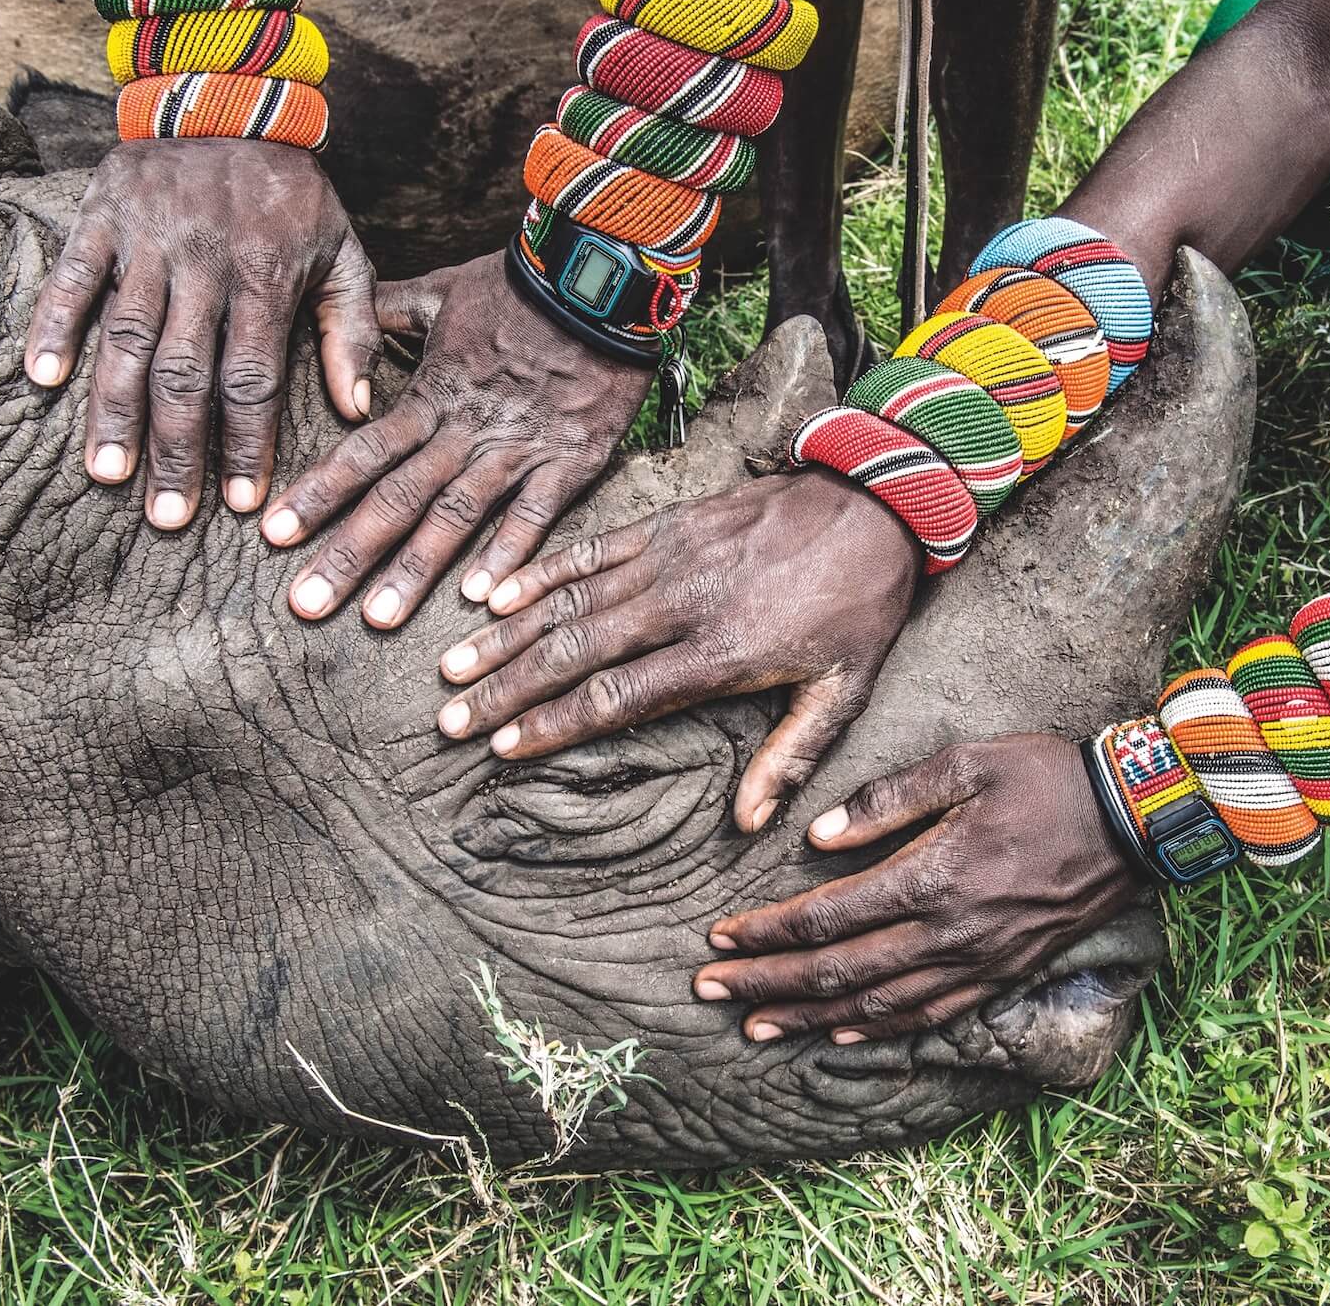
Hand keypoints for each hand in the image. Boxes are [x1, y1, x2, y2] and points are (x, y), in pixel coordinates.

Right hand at [24, 140, 378, 526]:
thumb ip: (351, 331)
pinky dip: (54, 325)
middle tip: (168, 517)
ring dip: (114, 410)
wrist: (232, 96)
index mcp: (266, 276)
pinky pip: (73, 277)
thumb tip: (357, 410)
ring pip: (126, 337)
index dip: (245, 443)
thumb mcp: (343, 251)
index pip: (253, 378)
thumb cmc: (292, 193)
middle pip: (186, 373)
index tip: (241, 504)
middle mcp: (204, 261)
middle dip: (178, 450)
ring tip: (108, 474)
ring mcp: (148, 237)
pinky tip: (43, 380)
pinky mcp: (102, 213)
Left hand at [263, 252, 653, 629]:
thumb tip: (349, 314)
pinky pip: (536, 515)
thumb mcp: (445, 290)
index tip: (273, 534)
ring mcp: (517, 451)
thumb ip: (391, 310)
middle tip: (306, 603)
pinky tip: (484, 600)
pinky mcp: (570, 461)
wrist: (599, 279)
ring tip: (377, 619)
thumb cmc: (523, 284)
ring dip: (415, 570)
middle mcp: (465, 432)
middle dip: (348, 553)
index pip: (363, 453)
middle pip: (396, 499)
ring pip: (456, 517)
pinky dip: (509, 554)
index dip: (317, 495)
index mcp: (432, 396)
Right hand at [434, 470, 920, 830]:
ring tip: (454, 667)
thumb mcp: (843, 691)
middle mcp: (682, 604)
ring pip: (569, 601)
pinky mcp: (667, 524)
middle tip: (452, 719)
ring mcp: (669, 558)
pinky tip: (494, 594)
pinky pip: (591, 550)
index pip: (618, 696)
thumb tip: (748, 824)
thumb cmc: (859, 607)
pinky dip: (540, 573)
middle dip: (508, 688)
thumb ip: (790, 758)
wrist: (877, 504)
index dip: (556, 723)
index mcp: (721, 652)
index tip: (506, 746)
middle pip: (575, 651)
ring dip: (506, 635)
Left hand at [694, 734, 1142, 1042]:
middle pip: (837, 973)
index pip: (827, 918)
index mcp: (932, 878)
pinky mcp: (1002, 974)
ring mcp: (977, 963)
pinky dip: (877, 1031)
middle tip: (708, 991)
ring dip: (808, 1018)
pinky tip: (840, 1035)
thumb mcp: (966, 763)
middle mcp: (949, 934)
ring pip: (876, 1006)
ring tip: (755, 1026)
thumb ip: (887, 801)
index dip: (767, 932)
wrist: (1136, 820)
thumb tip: (816, 838)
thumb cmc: (1047, 778)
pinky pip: (929, 1017)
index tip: (720, 936)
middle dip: (766, 983)